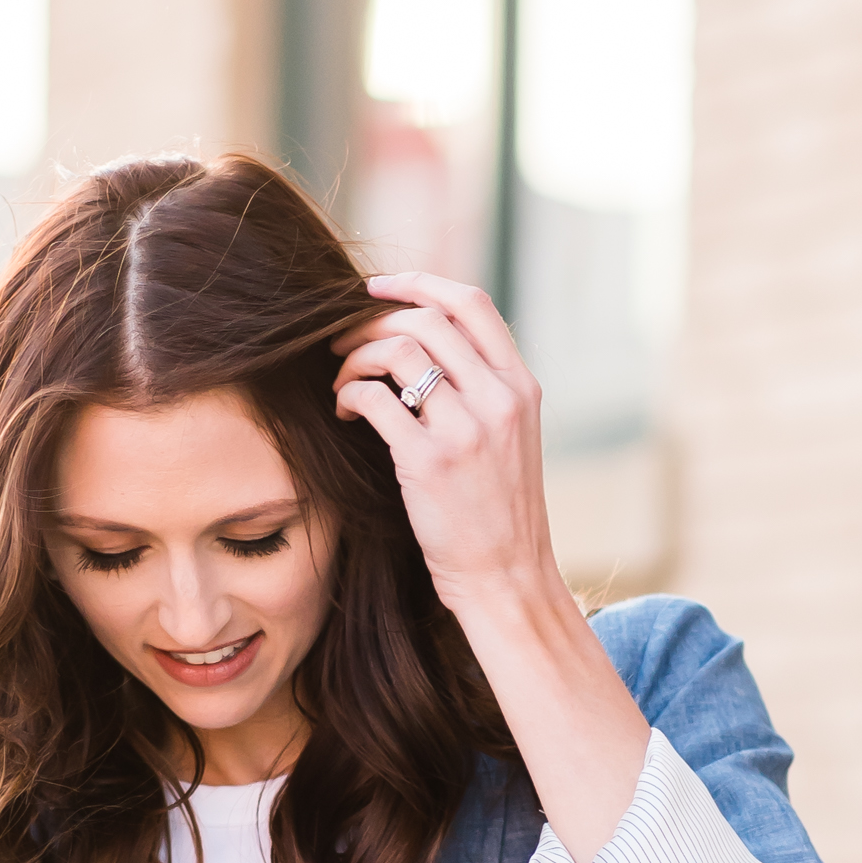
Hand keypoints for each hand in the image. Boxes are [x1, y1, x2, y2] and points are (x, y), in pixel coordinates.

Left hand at [332, 271, 554, 606]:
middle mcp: (498, 399)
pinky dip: (349, 394)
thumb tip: (429, 347)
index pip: (471, 304)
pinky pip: (375, 398)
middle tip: (342, 341)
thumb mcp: (511, 440)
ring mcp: (466, 429)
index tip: (377, 289)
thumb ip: (483, 391)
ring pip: (398, 351)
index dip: (419, 283)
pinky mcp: (429, 461)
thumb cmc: (499, 515)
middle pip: (425, 320)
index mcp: (520, 387)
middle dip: (371, 322)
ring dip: (355, 357)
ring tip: (341, 383)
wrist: (508, 579)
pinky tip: (344, 411)